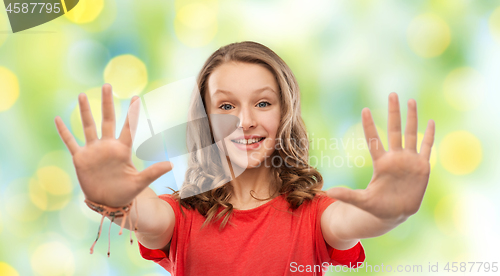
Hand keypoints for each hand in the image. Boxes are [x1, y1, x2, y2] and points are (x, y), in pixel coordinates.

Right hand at [54, 84, 172, 206]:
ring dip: (85, 111)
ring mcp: (93, 151)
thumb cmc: (125, 192)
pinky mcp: (80, 158)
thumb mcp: (140, 183)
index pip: (128, 127)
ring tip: (82, 95)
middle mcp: (107, 146)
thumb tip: (171, 165)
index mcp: (122, 150)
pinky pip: (70, 142)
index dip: (132, 113)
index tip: (137, 97)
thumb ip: (153, 172)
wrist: (108, 203)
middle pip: (107, 119)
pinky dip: (64, 131)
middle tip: (107, 85)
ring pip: (88, 126)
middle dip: (107, 103)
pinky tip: (58, 118)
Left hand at [326, 93, 434, 221]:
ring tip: (410, 100)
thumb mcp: (362, 201)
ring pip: (411, 134)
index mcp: (381, 163)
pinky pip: (427, 148)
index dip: (370, 125)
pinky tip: (431, 122)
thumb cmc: (377, 206)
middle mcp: (395, 157)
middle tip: (392, 94)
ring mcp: (409, 160)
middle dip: (394, 112)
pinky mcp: (422, 167)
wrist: (395, 214)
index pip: (374, 140)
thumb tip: (328, 192)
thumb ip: (348, 195)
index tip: (365, 109)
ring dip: (412, 118)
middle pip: (395, 130)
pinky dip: (429, 135)